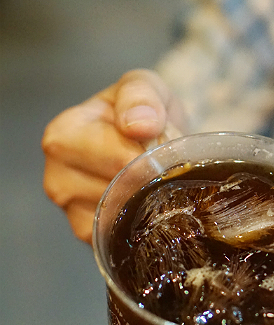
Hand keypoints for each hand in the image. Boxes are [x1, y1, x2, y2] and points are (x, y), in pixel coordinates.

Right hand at [42, 69, 185, 243]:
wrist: (149, 139)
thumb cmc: (141, 112)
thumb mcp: (145, 88)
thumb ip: (141, 96)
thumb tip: (139, 125)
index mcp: (64, 135)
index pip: (114, 158)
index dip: (149, 158)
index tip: (166, 151)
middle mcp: (57, 176)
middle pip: (118, 192)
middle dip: (150, 181)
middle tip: (164, 166)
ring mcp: (70, 210)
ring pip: (121, 217)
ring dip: (148, 201)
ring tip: (153, 179)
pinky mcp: (86, 234)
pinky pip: (120, 236)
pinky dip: (140, 221)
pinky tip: (145, 201)